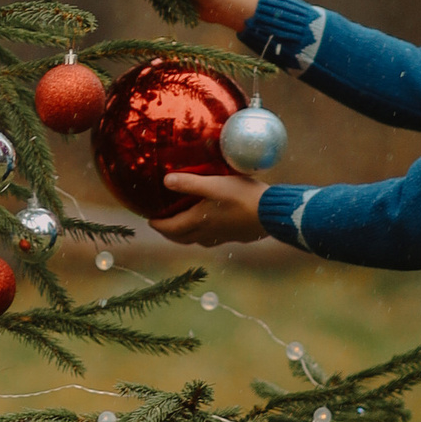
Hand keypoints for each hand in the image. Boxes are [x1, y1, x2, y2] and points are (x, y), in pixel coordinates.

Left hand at [147, 171, 268, 247]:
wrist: (271, 213)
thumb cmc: (241, 197)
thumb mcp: (213, 185)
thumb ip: (189, 183)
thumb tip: (165, 180)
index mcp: (198, 222)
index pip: (171, 228)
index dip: (158, 225)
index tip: (149, 220)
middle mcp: (207, 233)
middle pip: (181, 238)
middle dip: (169, 233)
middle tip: (162, 225)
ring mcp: (222, 237)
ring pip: (196, 240)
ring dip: (185, 235)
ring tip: (182, 226)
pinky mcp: (235, 236)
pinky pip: (211, 239)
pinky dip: (201, 234)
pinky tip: (209, 226)